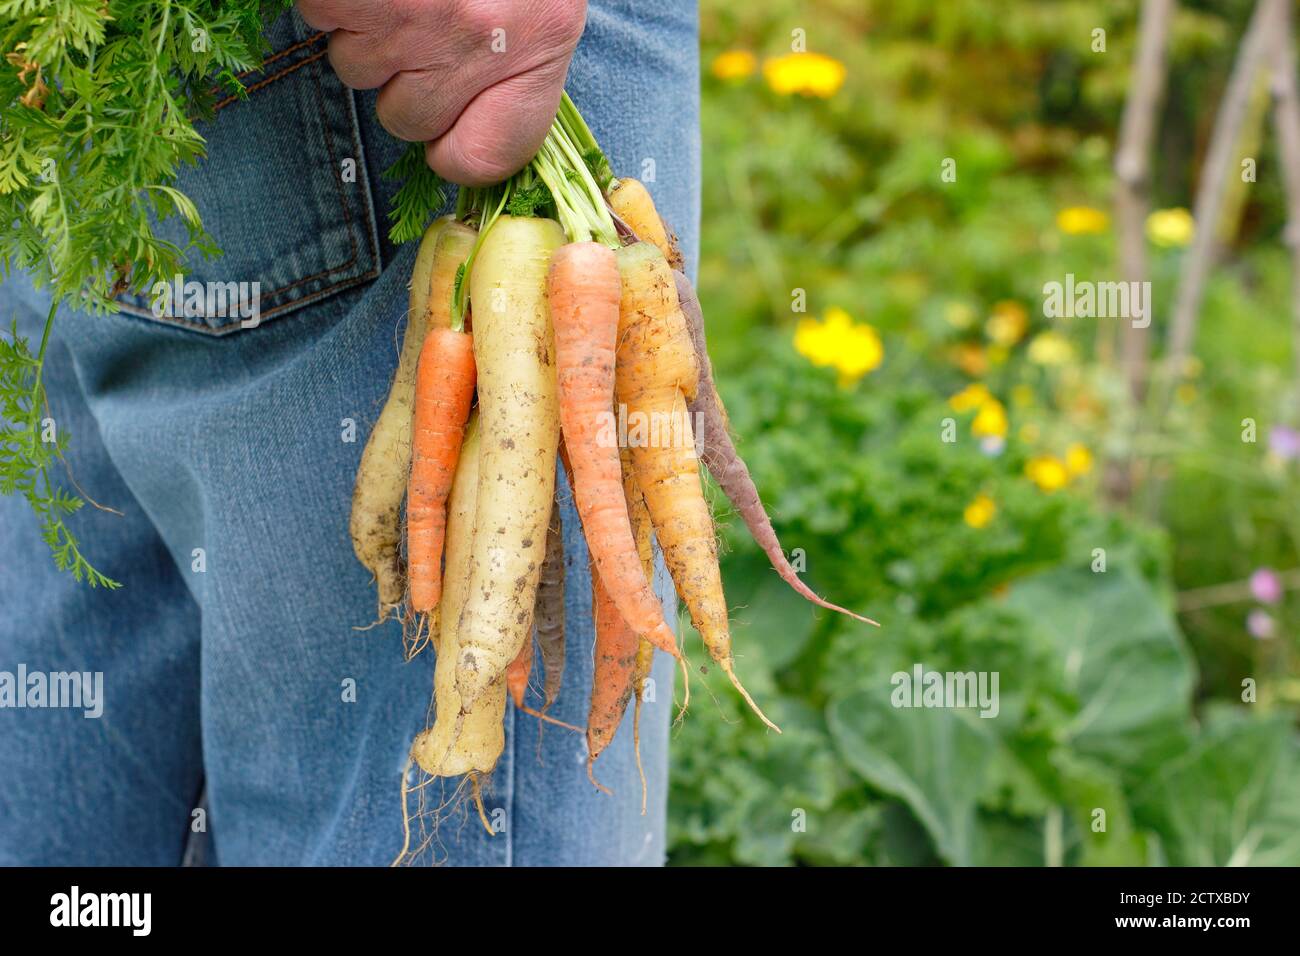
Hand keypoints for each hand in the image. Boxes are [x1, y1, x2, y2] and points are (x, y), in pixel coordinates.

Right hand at [297, 0, 586, 185]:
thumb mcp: (542, 7)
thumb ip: (517, 74)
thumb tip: (462, 147)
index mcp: (542, 38)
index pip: (480, 161)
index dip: (452, 151)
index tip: (449, 130)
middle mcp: (481, 32)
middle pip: (406, 119)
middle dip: (401, 80)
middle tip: (420, 23)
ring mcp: (415, 13)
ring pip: (356, 70)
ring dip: (364, 31)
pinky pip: (321, 17)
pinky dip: (333, 0)